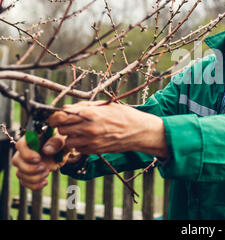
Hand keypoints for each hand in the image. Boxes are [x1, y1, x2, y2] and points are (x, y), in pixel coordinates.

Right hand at [11, 130, 67, 189]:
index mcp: (32, 139)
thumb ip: (57, 142)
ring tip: (47, 173)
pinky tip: (44, 182)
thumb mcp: (63, 139)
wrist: (63, 152)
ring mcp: (25, 162)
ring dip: (33, 177)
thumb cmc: (61, 142)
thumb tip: (46, 150)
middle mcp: (25, 151)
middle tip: (45, 168)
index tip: (38, 158)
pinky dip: (34, 185)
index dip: (26, 153)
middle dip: (30, 168)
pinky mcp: (28, 173)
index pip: (20, 145)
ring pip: (20, 173)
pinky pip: (25, 182)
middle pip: (16, 161)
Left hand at [47, 101, 167, 156]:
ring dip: (70, 137)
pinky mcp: (95, 150)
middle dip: (63, 126)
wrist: (139, 131)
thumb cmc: (123, 115)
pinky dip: (79, 145)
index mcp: (90, 114)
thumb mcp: (105, 105)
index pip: (60, 117)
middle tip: (70, 124)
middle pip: (61, 129)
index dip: (54, 117)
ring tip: (80, 132)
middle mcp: (88, 128)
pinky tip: (88, 138)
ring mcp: (91, 141)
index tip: (55, 118)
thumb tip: (66, 108)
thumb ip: (84, 107)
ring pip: (67, 141)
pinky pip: (78, 149)